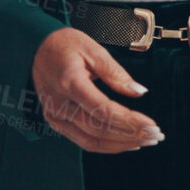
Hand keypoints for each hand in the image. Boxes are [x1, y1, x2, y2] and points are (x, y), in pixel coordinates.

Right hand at [31, 28, 162, 152]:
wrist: (33, 49)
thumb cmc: (63, 45)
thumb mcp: (92, 49)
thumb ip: (116, 73)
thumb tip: (139, 92)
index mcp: (69, 82)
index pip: (103, 111)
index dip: (129, 121)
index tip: (152, 125)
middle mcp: (59, 104)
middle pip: (99, 130)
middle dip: (131, 135)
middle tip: (156, 135)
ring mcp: (55, 116)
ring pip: (92, 141)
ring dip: (122, 144)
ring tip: (146, 140)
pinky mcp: (56, 122)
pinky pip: (84, 141)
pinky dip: (107, 145)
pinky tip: (126, 142)